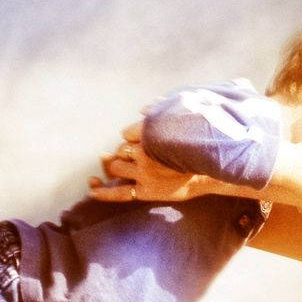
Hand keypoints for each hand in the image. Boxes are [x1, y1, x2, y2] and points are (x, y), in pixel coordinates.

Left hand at [87, 122, 222, 202]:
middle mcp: (145, 153)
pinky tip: (92, 187)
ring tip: (126, 167)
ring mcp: (144, 173)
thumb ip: (160, 114)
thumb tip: (142, 109)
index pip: (126, 134)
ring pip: (116, 167)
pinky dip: (103, 191)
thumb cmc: (195, 148)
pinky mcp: (145, 191)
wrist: (209, 174)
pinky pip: (118, 192)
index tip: (138, 142)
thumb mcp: (181, 124)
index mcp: (152, 135)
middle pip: (120, 151)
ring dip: (116, 167)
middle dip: (123, 153)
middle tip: (135, 157)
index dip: (130, 139)